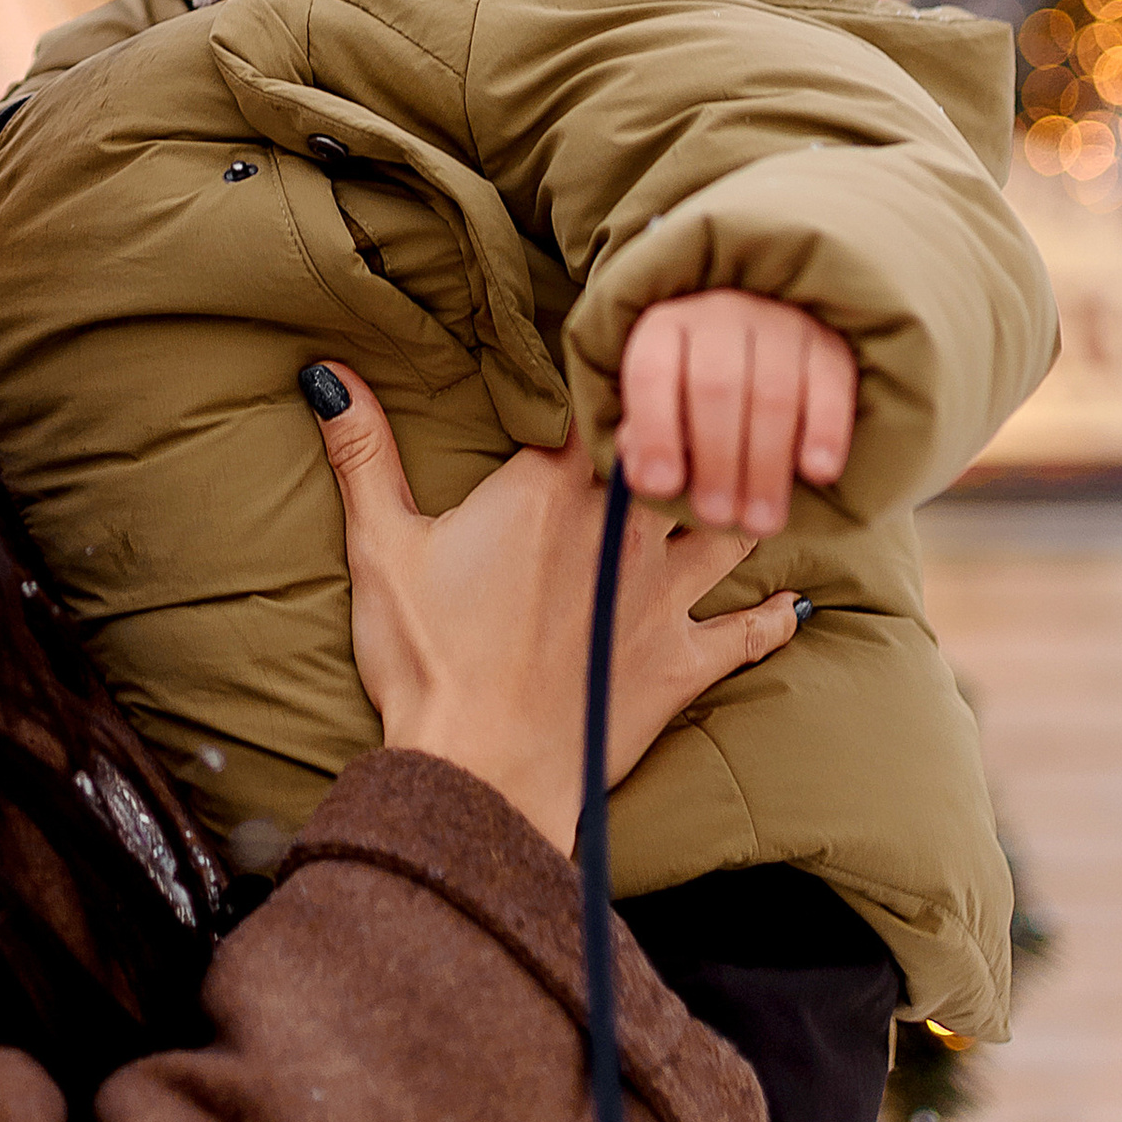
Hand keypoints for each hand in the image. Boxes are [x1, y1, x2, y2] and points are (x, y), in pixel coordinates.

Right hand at [309, 369, 803, 851]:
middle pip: (682, 453)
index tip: (626, 349)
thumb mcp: (382, 547)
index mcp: (548, 490)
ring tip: (764, 481)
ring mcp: (660, 597)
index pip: (598, 404)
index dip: (615, 374)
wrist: (481, 773)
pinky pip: (747, 633)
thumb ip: (363, 453)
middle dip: (697, 425)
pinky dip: (772, 618)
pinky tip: (794, 604)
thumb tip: (327, 371)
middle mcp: (620, 529)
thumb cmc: (427, 660)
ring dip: (747, 502)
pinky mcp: (682, 662)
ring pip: (730, 527)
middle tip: (715, 397)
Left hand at [619, 291, 855, 536]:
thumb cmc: (696, 399)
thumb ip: (647, 442)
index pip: (652, 372)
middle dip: (716, 460)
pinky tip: (817, 473)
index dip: (655, 432)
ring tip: (761, 521)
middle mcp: (721, 315)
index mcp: (665, 328)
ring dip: (766, 465)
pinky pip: (831, 386)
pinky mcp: (829, 343)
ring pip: (772, 394)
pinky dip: (825, 432)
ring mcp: (779, 323)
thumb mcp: (662, 411)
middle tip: (717, 516)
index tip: (661, 487)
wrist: (765, 351)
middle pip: (716, 387)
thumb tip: (648, 476)